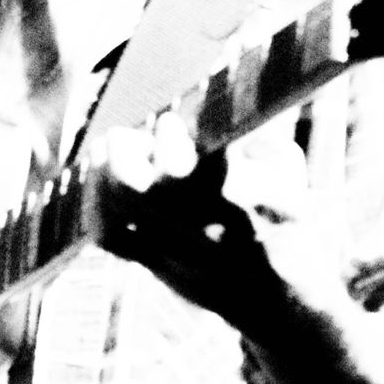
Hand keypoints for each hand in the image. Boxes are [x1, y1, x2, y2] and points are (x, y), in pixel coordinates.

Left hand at [94, 110, 348, 342]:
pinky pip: (110, 235)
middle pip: (153, 193)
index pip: (204, 173)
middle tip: (127, 135)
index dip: (174, 143)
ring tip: (112, 147)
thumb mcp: (287, 171)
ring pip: (125, 210)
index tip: (168, 122)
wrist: (276, 298)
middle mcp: (206, 231)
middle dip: (132, 154)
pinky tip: (101, 176)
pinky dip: (97, 203)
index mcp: (244, 205)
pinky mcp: (153, 264)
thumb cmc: (282, 217)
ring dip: (108, 170)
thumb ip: (258, 130)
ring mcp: (176, 252)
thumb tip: (231, 85)